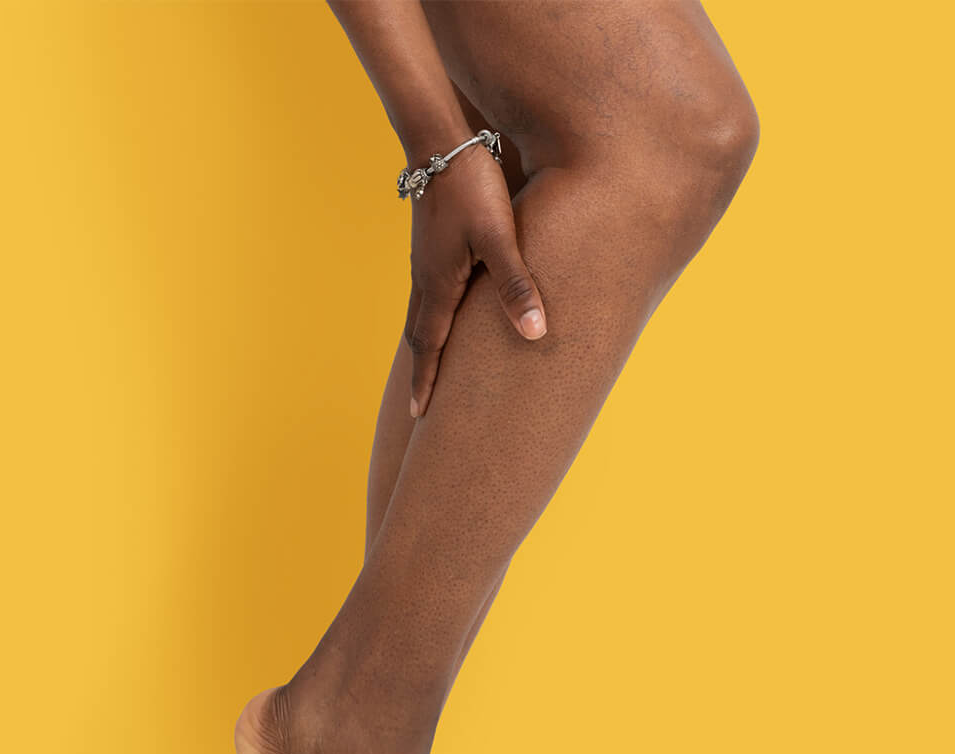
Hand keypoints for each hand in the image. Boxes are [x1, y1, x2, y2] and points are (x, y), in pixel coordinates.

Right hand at [404, 140, 546, 416]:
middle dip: (420, 373)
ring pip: (420, 315)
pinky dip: (428, 319)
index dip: (426, 382)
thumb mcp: (500, 238)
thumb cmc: (470, 186)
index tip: (420, 416)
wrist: (438, 137)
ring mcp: (424, 261)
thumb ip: (516, 286)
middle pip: (418, 337)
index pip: (429, 347)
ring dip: (423, 346)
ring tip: (428, 370)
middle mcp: (425, 278)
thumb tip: (535, 333)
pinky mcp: (430, 245)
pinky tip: (441, 317)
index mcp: (438, 285)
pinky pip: (425, 294)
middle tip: (420, 407)